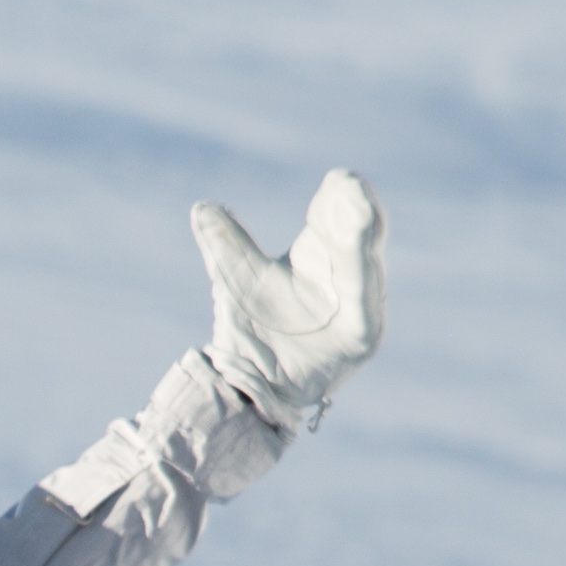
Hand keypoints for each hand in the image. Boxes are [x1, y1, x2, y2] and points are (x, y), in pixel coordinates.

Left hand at [193, 170, 385, 427]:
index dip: (340, 197)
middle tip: (352, 185)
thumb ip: (224, 244)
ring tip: (363, 215)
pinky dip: (362, 284)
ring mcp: (357, 308)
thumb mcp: (234, 279)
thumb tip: (202, 208)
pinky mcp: (359, 338)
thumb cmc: (252, 331)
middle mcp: (345, 277)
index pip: (336, 217)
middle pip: (358, 236)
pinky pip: (363, 308)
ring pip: (364, 268)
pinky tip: (362, 260)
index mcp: (322, 254)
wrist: (249, 386)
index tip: (339, 180)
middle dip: (358, 212)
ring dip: (363, 241)